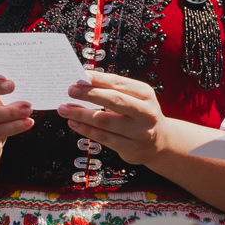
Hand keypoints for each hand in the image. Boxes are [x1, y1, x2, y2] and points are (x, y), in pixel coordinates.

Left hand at [57, 71, 171, 165]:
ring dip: (81, 114)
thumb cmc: (140, 115)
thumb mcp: (134, 98)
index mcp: (146, 95)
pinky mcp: (130, 148)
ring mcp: (139, 132)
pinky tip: (74, 123)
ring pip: (105, 121)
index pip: (119, 83)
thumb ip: (113, 90)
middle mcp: (145, 113)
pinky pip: (103, 137)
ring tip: (65, 109)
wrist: (160, 142)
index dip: (98, 79)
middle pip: (114, 100)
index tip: (80, 76)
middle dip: (89, 94)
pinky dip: (85, 129)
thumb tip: (83, 82)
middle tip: (70, 90)